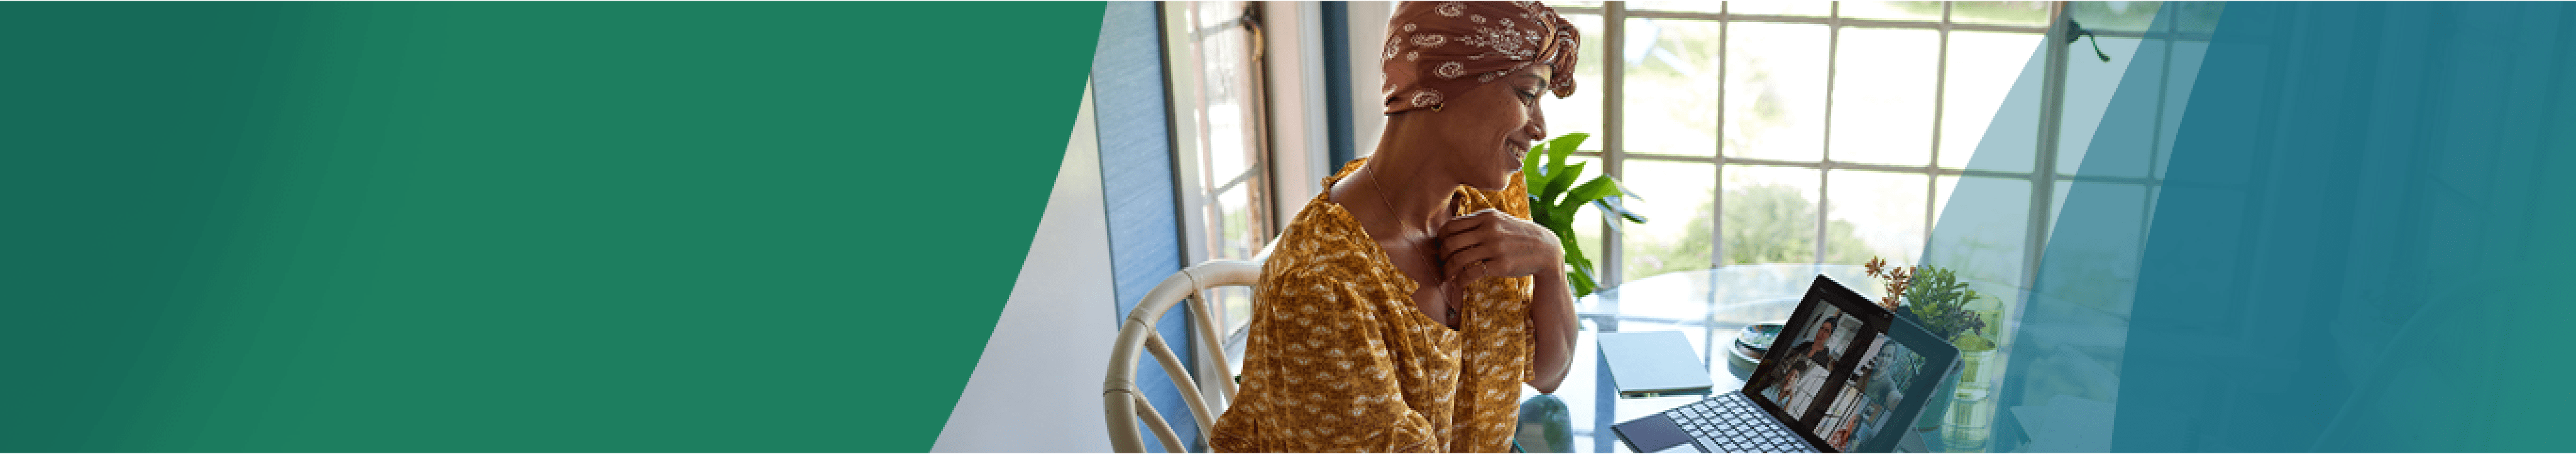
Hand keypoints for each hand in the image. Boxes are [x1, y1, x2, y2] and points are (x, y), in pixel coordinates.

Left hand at [1435, 208, 1565, 279]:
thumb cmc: (1517, 235)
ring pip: (1458, 259)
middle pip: (1451, 243)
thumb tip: (1451, 228)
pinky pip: (1471, 273)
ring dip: (1447, 270)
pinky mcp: (1500, 265)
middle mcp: (1489, 230)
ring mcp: (1495, 248)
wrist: (1545, 250)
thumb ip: (1478, 222)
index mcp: (1487, 217)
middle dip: (1441, 255)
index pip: (1451, 226)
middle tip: (1441, 263)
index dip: (1440, 238)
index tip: (1440, 247)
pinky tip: (1458, 283)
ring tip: (1447, 275)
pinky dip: (1460, 280)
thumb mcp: (1500, 220)